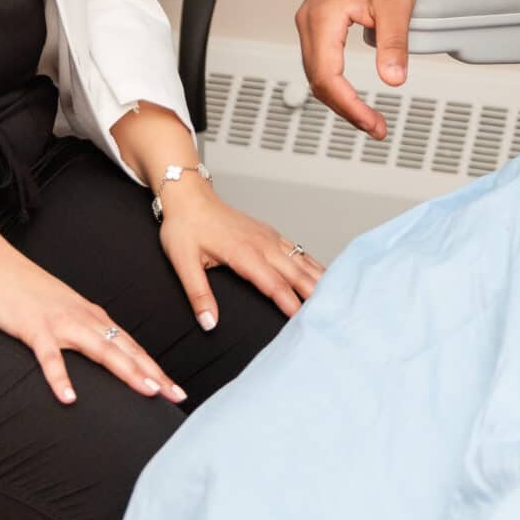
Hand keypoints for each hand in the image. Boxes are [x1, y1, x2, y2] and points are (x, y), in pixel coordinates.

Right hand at [0, 217, 185, 406]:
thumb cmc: (22, 289)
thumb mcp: (60, 308)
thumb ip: (78, 328)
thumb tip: (96, 349)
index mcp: (89, 315)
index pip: (129, 345)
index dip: (153, 367)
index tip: (174, 388)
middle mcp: (82, 318)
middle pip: (124, 349)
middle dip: (152, 373)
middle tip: (177, 395)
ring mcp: (59, 322)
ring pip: (100, 349)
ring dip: (126, 370)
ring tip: (147, 391)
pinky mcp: (33, 328)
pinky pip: (49, 357)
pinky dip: (60, 377)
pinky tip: (69, 398)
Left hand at [157, 178, 324, 323]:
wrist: (188, 197)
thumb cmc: (185, 227)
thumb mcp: (183, 263)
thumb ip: (198, 294)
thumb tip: (209, 322)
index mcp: (244, 253)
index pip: (273, 284)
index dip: (289, 304)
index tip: (303, 321)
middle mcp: (262, 244)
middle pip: (295, 273)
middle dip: (314, 294)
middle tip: (331, 313)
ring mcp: (268, 237)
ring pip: (300, 260)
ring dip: (318, 278)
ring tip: (336, 297)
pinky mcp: (268, 233)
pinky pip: (296, 250)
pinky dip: (311, 264)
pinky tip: (320, 274)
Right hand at [295, 0, 418, 138]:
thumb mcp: (397, 6)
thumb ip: (394, 44)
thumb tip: (393, 80)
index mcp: (322, 15)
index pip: (328, 75)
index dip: (349, 105)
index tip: (372, 122)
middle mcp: (309, 18)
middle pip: (318, 79)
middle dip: (345, 108)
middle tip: (375, 127)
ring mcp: (311, 19)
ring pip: (317, 72)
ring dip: (339, 97)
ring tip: (368, 118)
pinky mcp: (319, 20)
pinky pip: (320, 59)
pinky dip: (335, 81)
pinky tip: (352, 95)